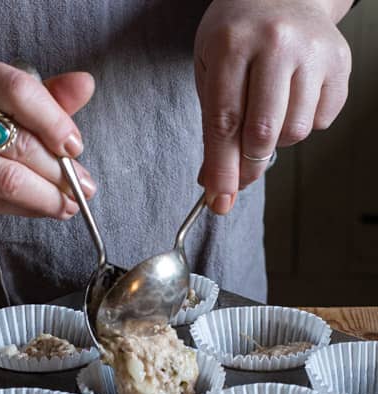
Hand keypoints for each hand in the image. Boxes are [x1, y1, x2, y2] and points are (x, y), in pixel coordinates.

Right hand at [0, 59, 95, 222]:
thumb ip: (38, 95)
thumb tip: (85, 85)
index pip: (17, 90)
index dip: (54, 119)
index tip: (75, 145)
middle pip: (17, 142)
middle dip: (59, 170)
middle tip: (83, 187)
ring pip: (6, 179)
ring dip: (47, 197)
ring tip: (69, 204)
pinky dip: (26, 209)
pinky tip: (43, 209)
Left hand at [194, 0, 351, 213]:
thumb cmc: (237, 36)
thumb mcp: (209, 72)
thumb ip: (212, 128)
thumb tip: (214, 185)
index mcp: (232, 45)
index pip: (225, 123)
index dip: (222, 169)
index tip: (219, 202)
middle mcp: (277, 44)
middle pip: (263, 133)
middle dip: (249, 164)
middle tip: (241, 168)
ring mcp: (314, 51)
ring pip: (295, 132)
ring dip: (276, 141)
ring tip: (265, 115)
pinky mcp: (340, 61)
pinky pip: (321, 120)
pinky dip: (302, 124)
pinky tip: (290, 100)